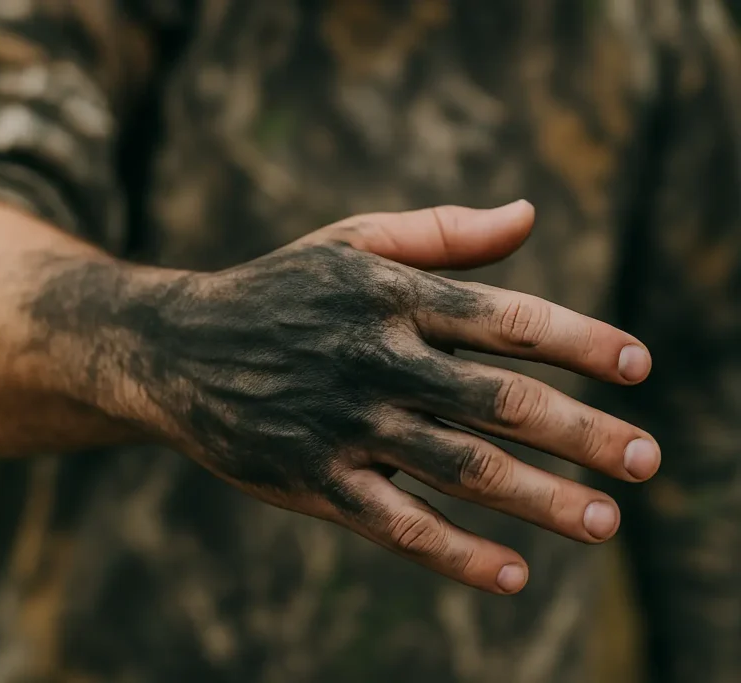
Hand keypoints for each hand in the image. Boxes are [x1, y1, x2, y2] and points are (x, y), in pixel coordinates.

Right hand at [124, 201, 659, 593]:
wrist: (174, 350)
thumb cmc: (278, 291)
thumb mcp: (350, 243)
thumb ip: (442, 232)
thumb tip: (529, 214)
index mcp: (389, 297)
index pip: (506, 319)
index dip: (581, 342)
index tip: (639, 367)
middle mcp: (373, 359)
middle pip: (499, 401)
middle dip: (583, 433)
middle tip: (649, 461)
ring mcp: (342, 425)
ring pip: (459, 469)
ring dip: (540, 499)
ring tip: (605, 523)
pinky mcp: (311, 481)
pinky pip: (396, 525)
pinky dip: (457, 554)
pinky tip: (513, 575)